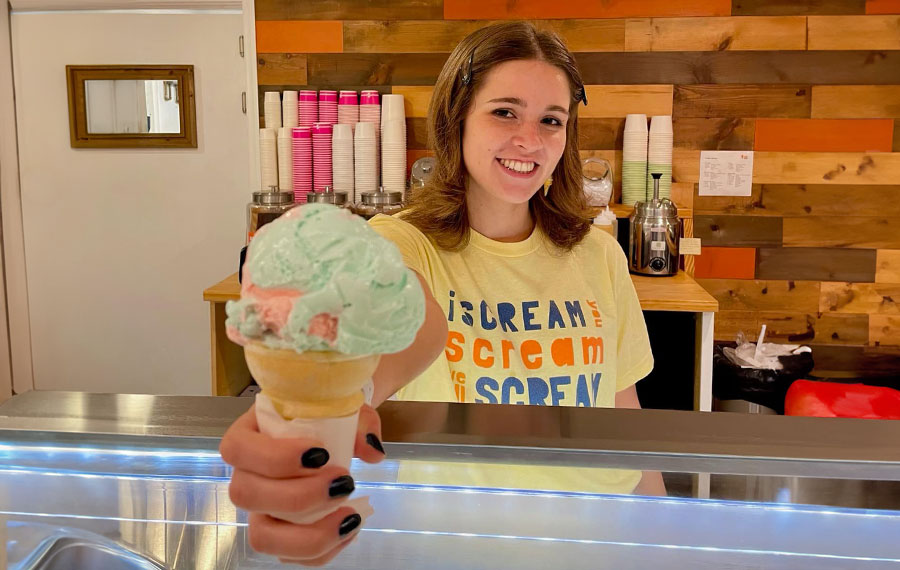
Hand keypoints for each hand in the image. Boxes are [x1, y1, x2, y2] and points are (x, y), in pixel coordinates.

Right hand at [219, 403, 385, 565]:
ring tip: (349, 516)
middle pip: (246, 495)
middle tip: (345, 482)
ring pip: (262, 536)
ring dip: (308, 534)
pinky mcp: (278, 533)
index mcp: (247, 435)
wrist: (333, 432)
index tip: (321, 453)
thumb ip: (360, 423)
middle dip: (299, 495)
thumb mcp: (345, 408)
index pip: (238, 448)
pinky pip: (288, 556)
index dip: (276, 457)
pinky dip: (322, 551)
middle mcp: (244, 475)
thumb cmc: (327, 418)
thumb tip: (372, 451)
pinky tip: (349, 527)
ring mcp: (258, 509)